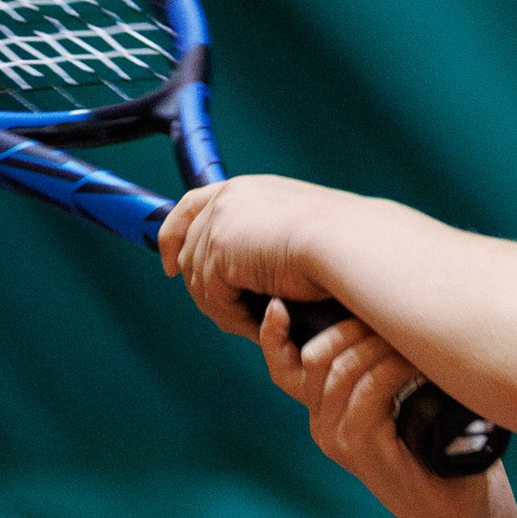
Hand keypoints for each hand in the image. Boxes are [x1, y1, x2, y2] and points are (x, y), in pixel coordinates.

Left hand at [160, 175, 346, 331]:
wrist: (347, 244)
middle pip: (189, 252)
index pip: (190, 206)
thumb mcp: (297, 228)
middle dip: (204, 288)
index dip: (173, 235)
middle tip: (230, 315)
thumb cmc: (340, 242)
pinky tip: (254, 327)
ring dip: (223, 309)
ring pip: (199, 281)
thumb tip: (256, 266)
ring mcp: (219, 225)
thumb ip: (266, 238)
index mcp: (243, 190)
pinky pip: (213, 298)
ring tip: (249, 326)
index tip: (169, 264)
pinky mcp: (219, 253)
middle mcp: (225, 201)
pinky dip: (232, 317)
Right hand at [254, 298, 493, 517]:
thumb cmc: (441, 450)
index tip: (281, 304)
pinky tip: (419, 364)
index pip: (286, 368)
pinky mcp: (362, 449)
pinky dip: (395, 368)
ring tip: (415, 340)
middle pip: (315, 356)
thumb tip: (390, 310)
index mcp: (325, 412)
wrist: (458, 514)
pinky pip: (369, 390)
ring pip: (343, 369)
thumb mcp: (408, 399)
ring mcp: (339, 440)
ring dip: (381, 344)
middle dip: (352, 325)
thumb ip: (386, 366)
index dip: (275, 335)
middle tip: (395, 317)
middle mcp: (323, 426)